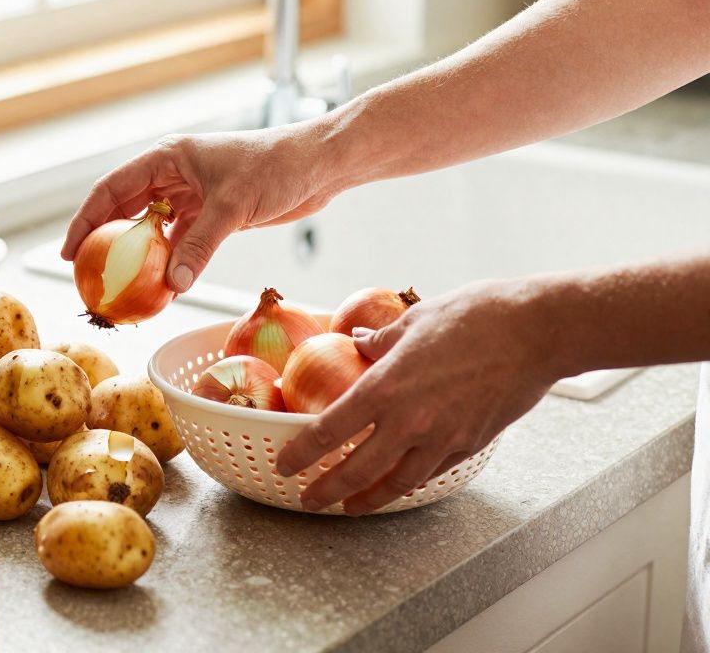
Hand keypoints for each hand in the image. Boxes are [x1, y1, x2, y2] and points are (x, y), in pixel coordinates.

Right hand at [60, 127, 343, 291]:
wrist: (317, 166)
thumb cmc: (276, 168)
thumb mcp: (232, 207)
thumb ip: (200, 246)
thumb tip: (172, 286)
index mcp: (166, 158)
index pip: (111, 189)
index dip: (85, 220)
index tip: (70, 252)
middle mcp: (172, 175)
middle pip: (125, 210)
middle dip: (105, 242)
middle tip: (87, 275)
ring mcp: (191, 196)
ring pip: (152, 230)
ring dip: (139, 257)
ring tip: (120, 287)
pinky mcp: (210, 214)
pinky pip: (179, 243)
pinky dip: (169, 264)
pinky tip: (162, 288)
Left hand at [276, 280, 556, 515]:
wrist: (537, 331)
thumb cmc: (476, 316)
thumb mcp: (416, 320)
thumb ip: (381, 339)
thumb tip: (359, 343)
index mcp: (386, 386)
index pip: (330, 429)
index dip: (302, 452)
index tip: (285, 464)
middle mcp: (410, 420)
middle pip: (357, 470)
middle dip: (327, 490)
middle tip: (309, 500)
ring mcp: (443, 437)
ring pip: (397, 482)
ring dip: (368, 498)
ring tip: (351, 506)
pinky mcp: (471, 443)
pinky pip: (431, 471)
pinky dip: (409, 481)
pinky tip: (398, 483)